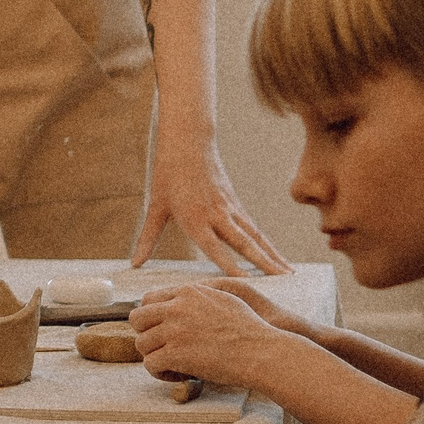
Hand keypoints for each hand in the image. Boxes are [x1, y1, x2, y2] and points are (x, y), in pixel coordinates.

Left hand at [130, 283, 300, 390]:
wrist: (261, 352)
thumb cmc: (249, 329)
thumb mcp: (223, 298)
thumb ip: (197, 296)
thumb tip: (181, 299)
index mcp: (187, 292)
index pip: (148, 300)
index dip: (151, 318)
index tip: (161, 331)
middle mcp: (176, 308)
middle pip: (136, 319)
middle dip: (146, 335)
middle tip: (162, 348)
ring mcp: (174, 331)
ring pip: (141, 344)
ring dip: (155, 356)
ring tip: (173, 364)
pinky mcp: (175, 354)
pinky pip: (150, 364)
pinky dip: (160, 373)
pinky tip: (176, 375)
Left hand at [133, 133, 288, 275]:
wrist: (188, 140)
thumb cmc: (168, 172)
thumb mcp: (155, 206)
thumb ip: (147, 238)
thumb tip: (135, 263)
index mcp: (195, 218)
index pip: (215, 247)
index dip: (230, 266)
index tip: (246, 283)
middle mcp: (216, 215)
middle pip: (244, 242)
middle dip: (264, 263)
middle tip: (282, 282)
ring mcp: (229, 208)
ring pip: (255, 235)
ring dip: (272, 254)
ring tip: (288, 273)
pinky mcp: (235, 203)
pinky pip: (254, 227)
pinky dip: (267, 242)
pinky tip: (276, 254)